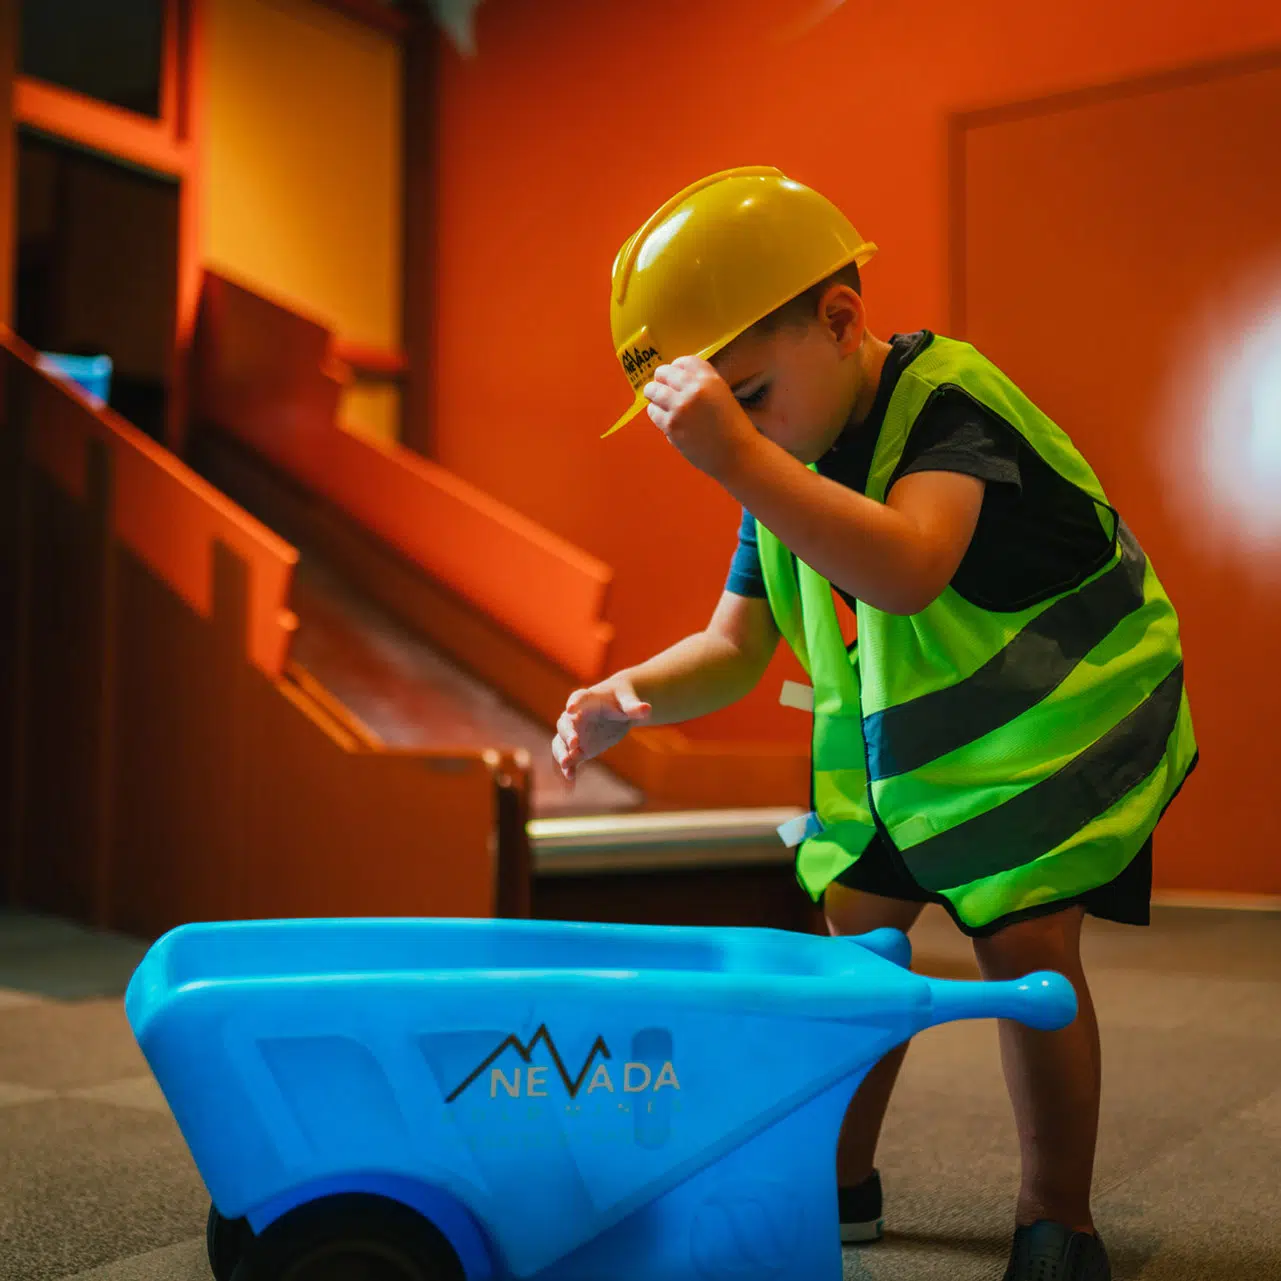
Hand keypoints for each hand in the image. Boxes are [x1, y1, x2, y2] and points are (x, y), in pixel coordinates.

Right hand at [552, 680, 651, 782]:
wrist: (619, 711)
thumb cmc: (622, 700)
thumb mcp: (629, 701)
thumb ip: (634, 707)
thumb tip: (647, 709)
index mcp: (587, 699)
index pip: (578, 698)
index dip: (574, 703)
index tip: (570, 708)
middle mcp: (575, 716)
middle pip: (565, 723)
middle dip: (568, 733)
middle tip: (575, 743)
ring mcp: (575, 733)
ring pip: (561, 743)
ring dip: (561, 753)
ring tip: (566, 764)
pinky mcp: (579, 749)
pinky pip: (570, 759)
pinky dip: (569, 768)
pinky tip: (570, 780)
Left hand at [643, 357, 757, 480]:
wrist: (737, 454)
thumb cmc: (733, 427)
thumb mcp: (722, 394)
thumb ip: (702, 384)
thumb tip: (675, 380)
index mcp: (710, 379)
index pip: (684, 361)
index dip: (676, 368)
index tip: (674, 375)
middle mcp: (693, 389)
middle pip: (664, 373)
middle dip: (660, 379)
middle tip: (660, 387)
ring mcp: (680, 407)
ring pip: (653, 391)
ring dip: (653, 395)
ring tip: (658, 401)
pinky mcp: (671, 425)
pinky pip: (653, 412)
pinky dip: (656, 413)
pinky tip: (664, 417)